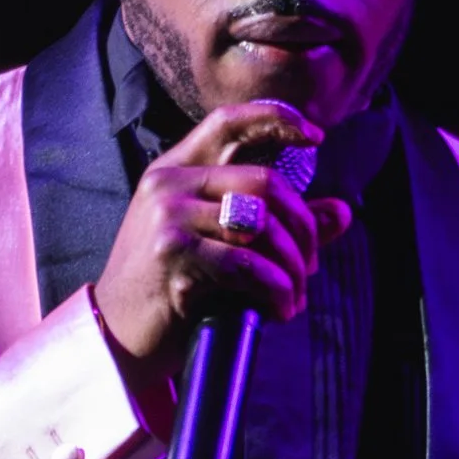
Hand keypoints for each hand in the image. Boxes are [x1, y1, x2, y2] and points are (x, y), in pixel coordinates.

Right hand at [91, 101, 352, 382]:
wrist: (118, 339)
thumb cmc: (169, 293)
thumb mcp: (219, 247)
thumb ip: (276, 225)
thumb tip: (341, 212)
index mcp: (176, 170)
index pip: (230, 122)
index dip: (277, 119)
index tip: (316, 137)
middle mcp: (169, 184)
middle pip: (264, 182)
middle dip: (302, 228)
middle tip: (310, 268)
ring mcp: (168, 216)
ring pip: (261, 224)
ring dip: (291, 266)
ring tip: (293, 297)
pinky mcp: (173, 255)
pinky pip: (246, 264)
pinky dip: (274, 289)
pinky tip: (279, 310)